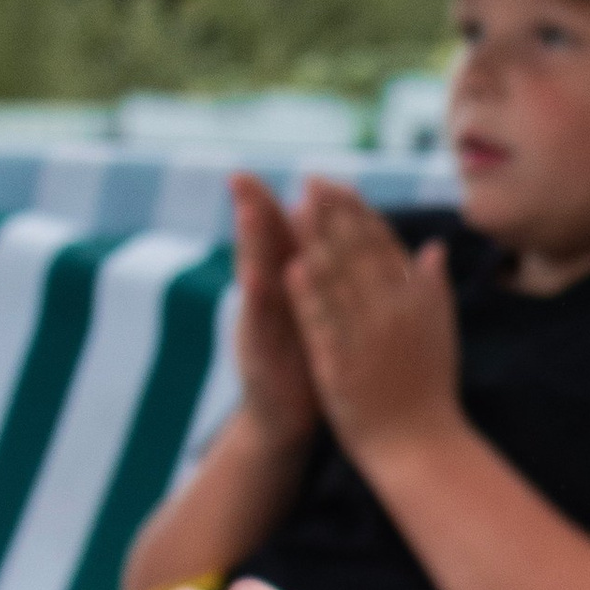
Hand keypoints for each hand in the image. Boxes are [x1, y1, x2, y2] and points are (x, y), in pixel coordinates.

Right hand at [229, 177, 318, 450]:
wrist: (289, 421)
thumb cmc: (310, 362)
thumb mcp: (321, 316)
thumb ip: (329, 279)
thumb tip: (347, 238)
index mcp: (294, 288)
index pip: (291, 239)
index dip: (294, 205)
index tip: (294, 169)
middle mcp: (272, 300)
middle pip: (262, 249)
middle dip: (252, 210)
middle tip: (241, 175)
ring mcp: (259, 324)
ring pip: (254, 275)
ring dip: (249, 244)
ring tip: (248, 211)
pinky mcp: (255, 351)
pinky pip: (256, 321)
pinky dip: (256, 297)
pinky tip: (255, 275)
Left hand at [286, 186, 460, 460]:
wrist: (422, 448)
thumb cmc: (430, 391)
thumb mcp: (440, 332)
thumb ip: (434, 287)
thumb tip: (434, 246)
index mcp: (416, 301)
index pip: (385, 247)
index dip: (359, 213)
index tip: (338, 185)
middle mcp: (395, 312)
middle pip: (360, 254)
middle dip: (333, 215)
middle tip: (311, 180)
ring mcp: (369, 338)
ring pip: (340, 281)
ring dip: (316, 241)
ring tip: (294, 209)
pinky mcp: (344, 364)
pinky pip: (324, 323)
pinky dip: (309, 294)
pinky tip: (291, 267)